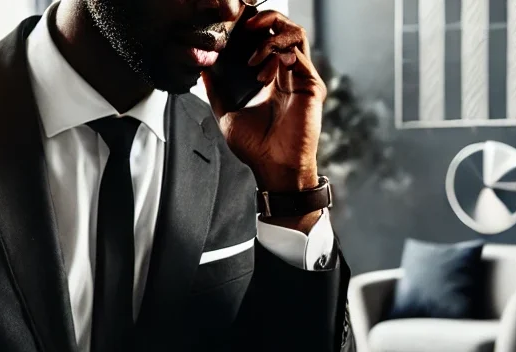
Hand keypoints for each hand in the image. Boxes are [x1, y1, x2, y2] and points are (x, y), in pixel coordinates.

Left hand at [202, 10, 325, 194]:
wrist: (275, 168)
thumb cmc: (256, 149)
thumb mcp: (227, 115)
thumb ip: (217, 92)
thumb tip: (203, 71)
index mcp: (274, 80)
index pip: (271, 40)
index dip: (258, 28)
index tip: (238, 28)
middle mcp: (291, 76)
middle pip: (287, 31)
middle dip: (268, 20)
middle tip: (248, 25)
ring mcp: (303, 79)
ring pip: (296, 36)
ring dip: (272, 37)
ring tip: (254, 56)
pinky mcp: (312, 86)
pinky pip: (298, 55)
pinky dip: (278, 55)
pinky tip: (263, 72)